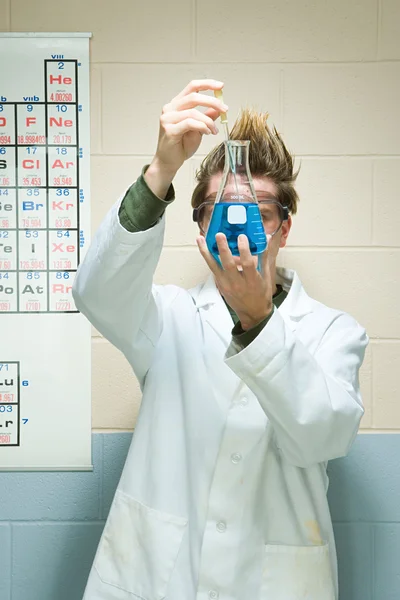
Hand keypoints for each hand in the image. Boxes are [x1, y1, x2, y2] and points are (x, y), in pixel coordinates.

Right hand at [145, 79, 227, 197]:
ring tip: (214, 130)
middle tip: (225, 109)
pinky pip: (189, 123)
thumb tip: (219, 108)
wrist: (169, 162)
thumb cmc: (181, 146)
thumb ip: (206, 117)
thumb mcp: (199, 129)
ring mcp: (167, 119)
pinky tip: (207, 132)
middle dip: (212, 102)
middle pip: (194, 97)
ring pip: (193, 112)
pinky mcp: (169, 130)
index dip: (207, 84)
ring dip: (208, 121)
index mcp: (176, 104)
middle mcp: (170, 108)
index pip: (192, 87)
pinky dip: (202, 126)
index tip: (221, 86)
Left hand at [197, 233, 273, 330]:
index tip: (242, 237)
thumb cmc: (261, 294)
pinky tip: (204, 248)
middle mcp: (237, 283)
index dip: (244, 250)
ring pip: (214, 267)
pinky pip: (213, 270)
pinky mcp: (220, 286)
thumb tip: (265, 238)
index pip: (247, 264)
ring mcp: (226, 285)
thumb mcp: (266, 276)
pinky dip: (208, 258)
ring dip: (206, 252)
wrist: (253, 313)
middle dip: (223, 248)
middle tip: (219, 235)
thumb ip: (264, 257)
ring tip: (201, 239)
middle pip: (228, 264)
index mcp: (252, 281)